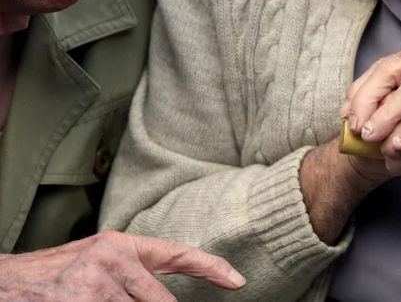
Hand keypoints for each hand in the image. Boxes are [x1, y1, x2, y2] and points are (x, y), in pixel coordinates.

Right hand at [0, 231, 244, 301]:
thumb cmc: (52, 277)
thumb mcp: (95, 262)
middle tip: (114, 300)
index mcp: (121, 245)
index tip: (238, 281)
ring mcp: (98, 285)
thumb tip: (166, 300)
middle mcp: (114, 260)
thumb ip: (133, 276)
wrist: (2, 284)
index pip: (178, 254)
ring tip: (90, 301)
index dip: (211, 267)